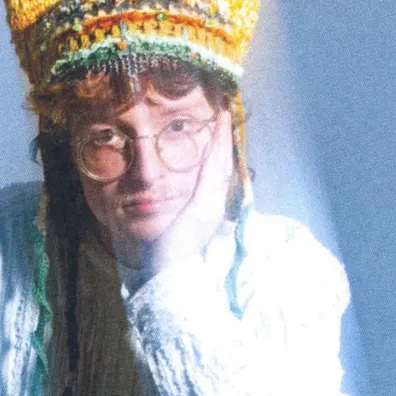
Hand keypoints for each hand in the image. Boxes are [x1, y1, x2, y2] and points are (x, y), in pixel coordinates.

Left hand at [146, 110, 233, 273]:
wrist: (174, 279)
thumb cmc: (170, 260)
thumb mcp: (178, 233)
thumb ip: (183, 219)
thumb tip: (180, 210)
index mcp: (209, 212)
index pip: (217, 177)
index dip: (221, 155)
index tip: (221, 136)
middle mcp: (215, 207)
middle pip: (223, 167)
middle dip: (225, 141)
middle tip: (225, 116)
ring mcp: (211, 206)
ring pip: (220, 165)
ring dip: (222, 139)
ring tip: (223, 117)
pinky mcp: (202, 206)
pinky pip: (210, 172)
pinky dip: (215, 152)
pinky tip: (215, 134)